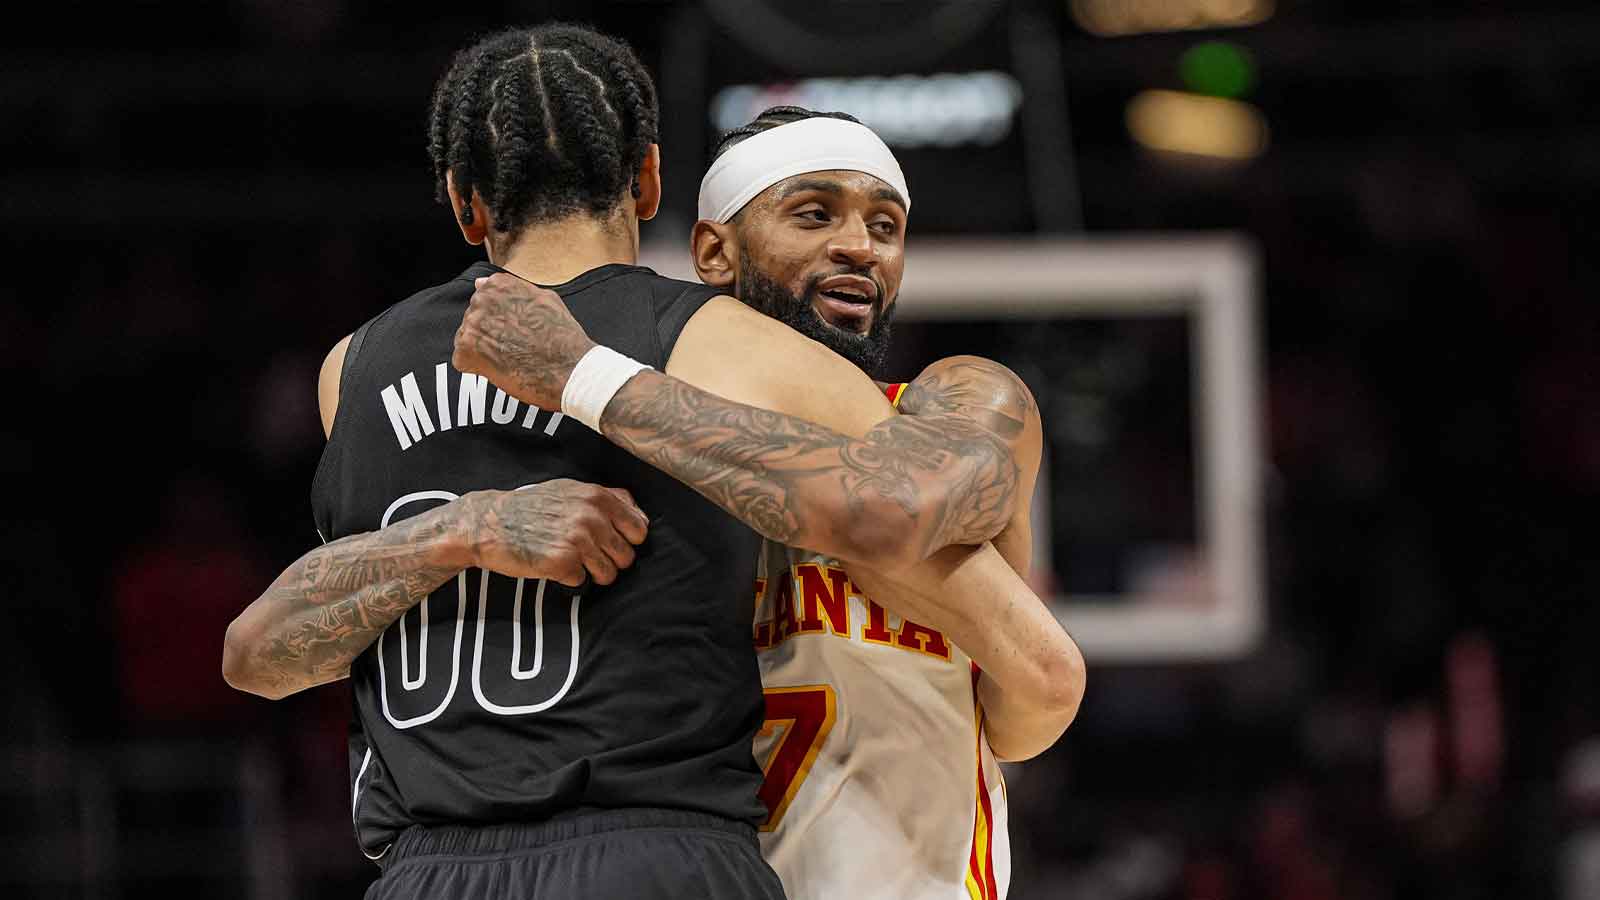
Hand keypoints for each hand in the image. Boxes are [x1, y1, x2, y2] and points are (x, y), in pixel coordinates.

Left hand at [452, 273, 597, 410]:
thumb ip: (511, 289)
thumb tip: (481, 283)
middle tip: (517, 348)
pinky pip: (464, 361)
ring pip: (469, 340)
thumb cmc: (562, 336)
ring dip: (485, 351)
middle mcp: (480, 301)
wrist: (569, 368)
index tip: (518, 331)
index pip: (485, 301)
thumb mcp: (545, 298)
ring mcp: (470, 325)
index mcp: (497, 286)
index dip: (502, 321)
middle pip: (476, 320)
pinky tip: (502, 370)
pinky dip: (480, 369)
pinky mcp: (465, 352)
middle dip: (491, 335)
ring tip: (512, 359)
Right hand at [463, 480, 648, 586]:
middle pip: (627, 557)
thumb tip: (642, 517)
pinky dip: (569, 579)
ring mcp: (578, 541)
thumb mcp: (571, 490)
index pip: (640, 530)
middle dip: (610, 561)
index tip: (609, 543)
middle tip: (586, 556)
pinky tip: (553, 565)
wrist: (488, 523)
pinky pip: (582, 582)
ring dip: (591, 573)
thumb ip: (609, 499)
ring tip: (570, 561)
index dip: (626, 541)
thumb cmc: (531, 507)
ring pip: (609, 574)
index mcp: (598, 498)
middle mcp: (592, 518)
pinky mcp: (562, 563)